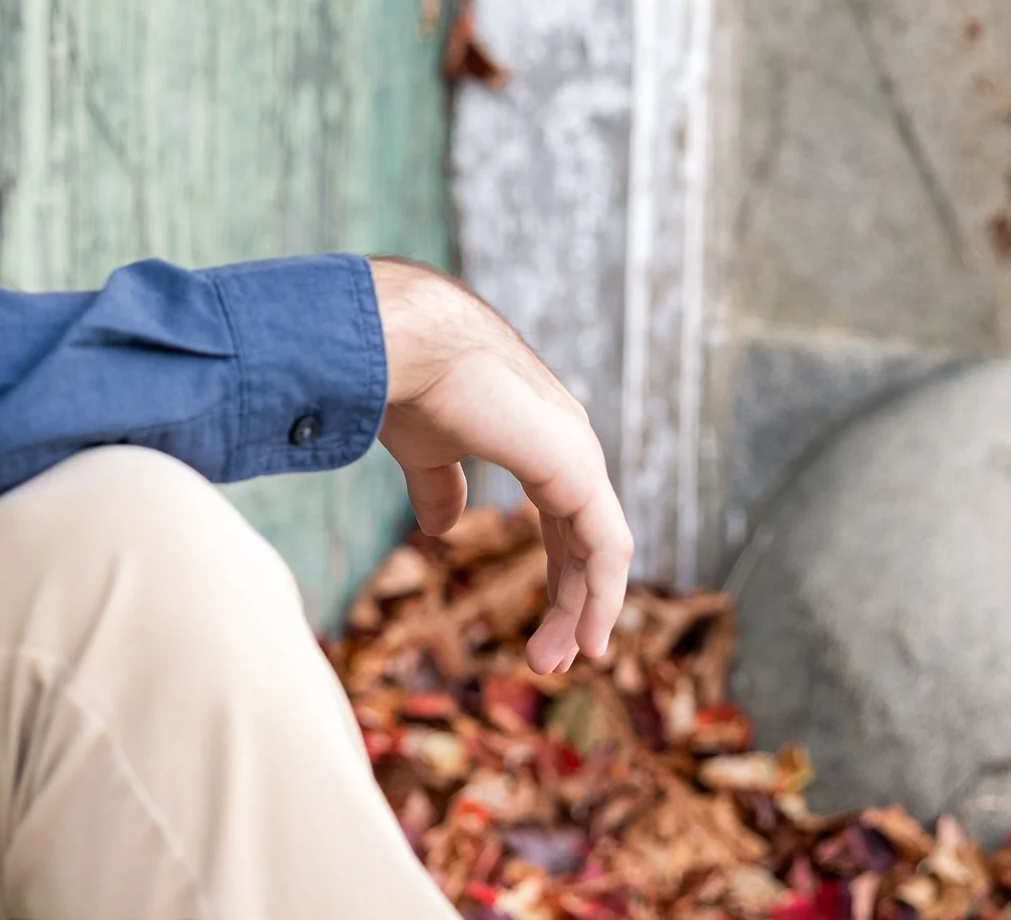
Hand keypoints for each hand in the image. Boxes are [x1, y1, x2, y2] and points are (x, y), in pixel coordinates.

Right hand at [368, 257, 632, 673]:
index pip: (565, 521)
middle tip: (548, 662)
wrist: (403, 345)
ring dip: (582, 612)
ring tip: (554, 664)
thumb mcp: (426, 451)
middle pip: (585, 542)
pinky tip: (588, 639)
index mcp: (538, 439)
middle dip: (569, 604)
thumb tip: (442, 528)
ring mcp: (578, 454)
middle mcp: (569, 444)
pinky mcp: (577, 468)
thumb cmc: (407, 384)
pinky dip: (603, 596)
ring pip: (600, 551)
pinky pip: (607, 547)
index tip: (538, 634)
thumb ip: (440, 486)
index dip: (558, 577)